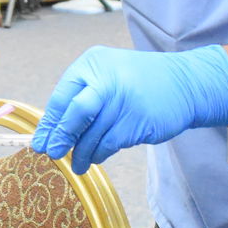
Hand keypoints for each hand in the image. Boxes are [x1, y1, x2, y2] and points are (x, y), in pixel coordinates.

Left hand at [32, 44, 227, 173]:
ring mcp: (125, 100)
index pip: (62, 96)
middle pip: (75, 113)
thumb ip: (82, 97)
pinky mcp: (139, 121)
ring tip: (77, 163)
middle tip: (52, 153)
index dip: (50, 123)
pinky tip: (96, 158)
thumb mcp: (108, 76)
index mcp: (93, 64)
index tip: (41, 141)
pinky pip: (110, 143)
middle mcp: (108, 79)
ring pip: (93, 133)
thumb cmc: (138, 82)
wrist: (186, 83)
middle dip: (61, 137)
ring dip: (82, 152)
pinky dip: (100, 153)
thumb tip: (53, 130)